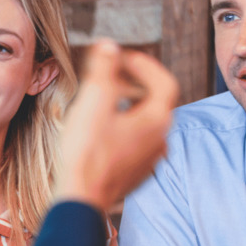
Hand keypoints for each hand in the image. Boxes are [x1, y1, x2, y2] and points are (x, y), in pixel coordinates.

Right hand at [54, 40, 177, 210]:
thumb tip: (109, 46)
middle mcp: (160, 141)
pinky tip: (101, 130)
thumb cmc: (87, 152)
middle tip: (112, 74)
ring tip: (104, 100)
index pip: (165, 82)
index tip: (123, 58)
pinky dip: (123, 129)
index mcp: (158, 121)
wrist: (80, 198)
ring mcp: (149, 161)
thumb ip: (104, 68)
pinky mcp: (135, 175)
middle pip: (156, 103)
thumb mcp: (94, 100)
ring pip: (146, 124)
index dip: (145, 65)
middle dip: (135, 84)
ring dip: (129, 107)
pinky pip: (135, 144)